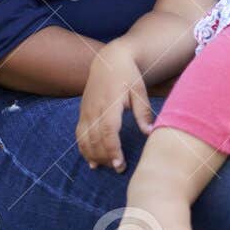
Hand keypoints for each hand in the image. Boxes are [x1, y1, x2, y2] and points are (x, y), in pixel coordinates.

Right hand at [77, 43, 151, 171]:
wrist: (109, 60)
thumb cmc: (128, 75)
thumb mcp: (139, 90)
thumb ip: (142, 112)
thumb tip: (149, 132)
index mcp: (110, 104)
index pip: (108, 132)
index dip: (112, 150)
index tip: (120, 165)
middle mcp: (94, 110)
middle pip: (95, 140)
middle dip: (106, 157)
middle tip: (119, 169)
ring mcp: (85, 112)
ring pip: (84, 140)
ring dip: (94, 156)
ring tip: (107, 167)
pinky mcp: (82, 113)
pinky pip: (79, 135)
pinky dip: (84, 150)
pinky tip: (92, 161)